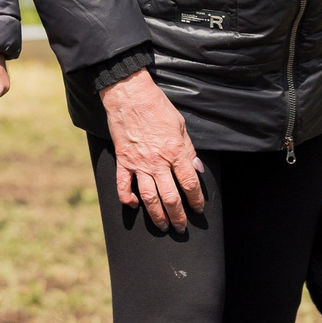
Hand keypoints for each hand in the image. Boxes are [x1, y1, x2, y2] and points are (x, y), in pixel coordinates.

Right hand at [100, 68, 205, 229]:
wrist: (129, 95)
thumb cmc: (158, 107)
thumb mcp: (181, 126)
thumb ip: (189, 150)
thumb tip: (197, 170)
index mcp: (175, 152)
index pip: (189, 183)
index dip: (196, 200)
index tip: (198, 209)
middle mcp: (157, 162)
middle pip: (170, 197)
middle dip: (178, 215)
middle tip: (181, 227)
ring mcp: (138, 163)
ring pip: (148, 197)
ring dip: (156, 215)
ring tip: (163, 226)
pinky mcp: (123, 160)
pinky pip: (123, 185)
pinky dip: (127, 198)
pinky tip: (133, 205)